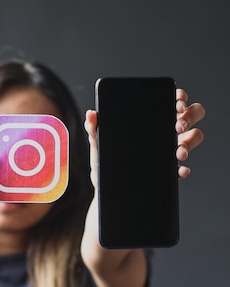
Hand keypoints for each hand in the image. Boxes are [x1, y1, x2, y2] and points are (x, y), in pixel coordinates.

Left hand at [84, 88, 204, 185]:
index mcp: (151, 118)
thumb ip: (94, 128)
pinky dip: (183, 169)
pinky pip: (183, 168)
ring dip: (190, 142)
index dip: (180, 98)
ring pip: (194, 137)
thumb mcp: (98, 143)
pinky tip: (179, 170)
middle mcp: (165, 130)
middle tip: (177, 126)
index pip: (173, 99)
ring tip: (178, 152)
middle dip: (190, 117)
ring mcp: (170, 149)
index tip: (176, 105)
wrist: (105, 187)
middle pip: (191, 114)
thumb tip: (92, 114)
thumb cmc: (104, 160)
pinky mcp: (169, 170)